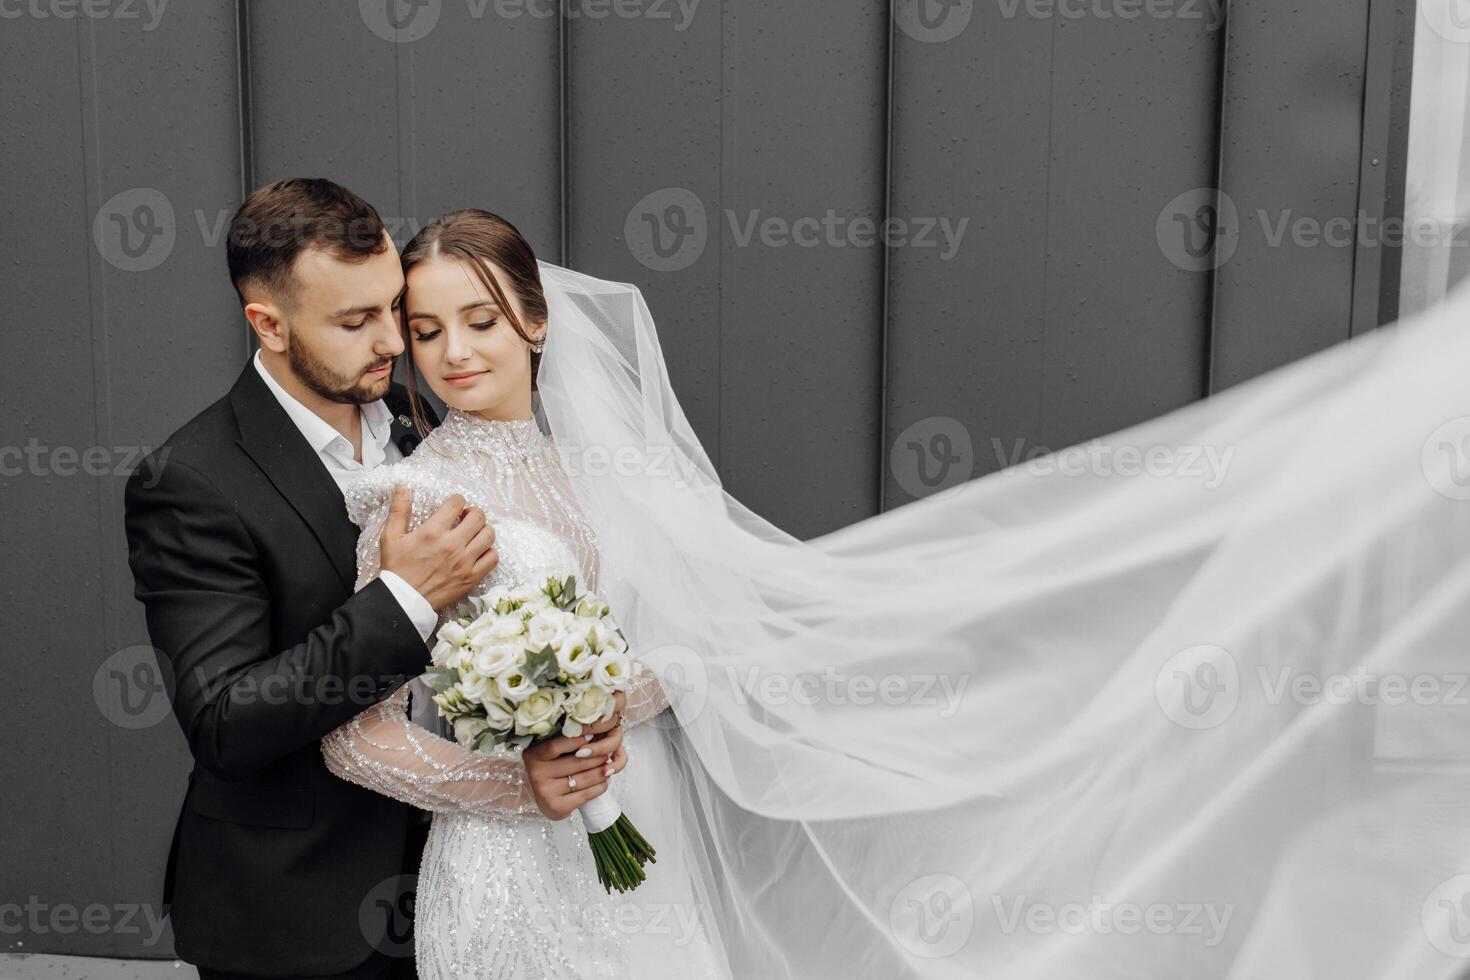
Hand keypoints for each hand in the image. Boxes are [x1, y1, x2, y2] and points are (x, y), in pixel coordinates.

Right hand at [379, 485, 497, 609]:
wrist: (403, 600)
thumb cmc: (396, 568)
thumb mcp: (391, 537)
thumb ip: (399, 510)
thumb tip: (403, 486)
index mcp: (433, 532)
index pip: (457, 503)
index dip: (457, 500)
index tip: (454, 506)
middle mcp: (452, 545)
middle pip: (478, 517)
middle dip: (473, 512)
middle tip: (466, 518)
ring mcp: (464, 562)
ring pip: (489, 535)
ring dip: (483, 530)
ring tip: (473, 533)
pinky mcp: (471, 577)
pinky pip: (493, 558)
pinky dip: (489, 551)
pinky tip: (478, 551)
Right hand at [523, 692, 628, 820]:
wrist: (542, 796)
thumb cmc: (552, 766)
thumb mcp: (552, 751)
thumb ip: (566, 739)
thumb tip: (593, 729)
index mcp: (533, 755)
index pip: (555, 746)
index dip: (576, 740)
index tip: (593, 735)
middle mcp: (535, 774)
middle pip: (576, 762)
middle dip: (597, 756)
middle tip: (608, 752)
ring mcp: (545, 792)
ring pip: (584, 778)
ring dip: (602, 771)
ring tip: (608, 766)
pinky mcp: (556, 807)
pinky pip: (586, 794)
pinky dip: (600, 786)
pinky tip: (604, 781)